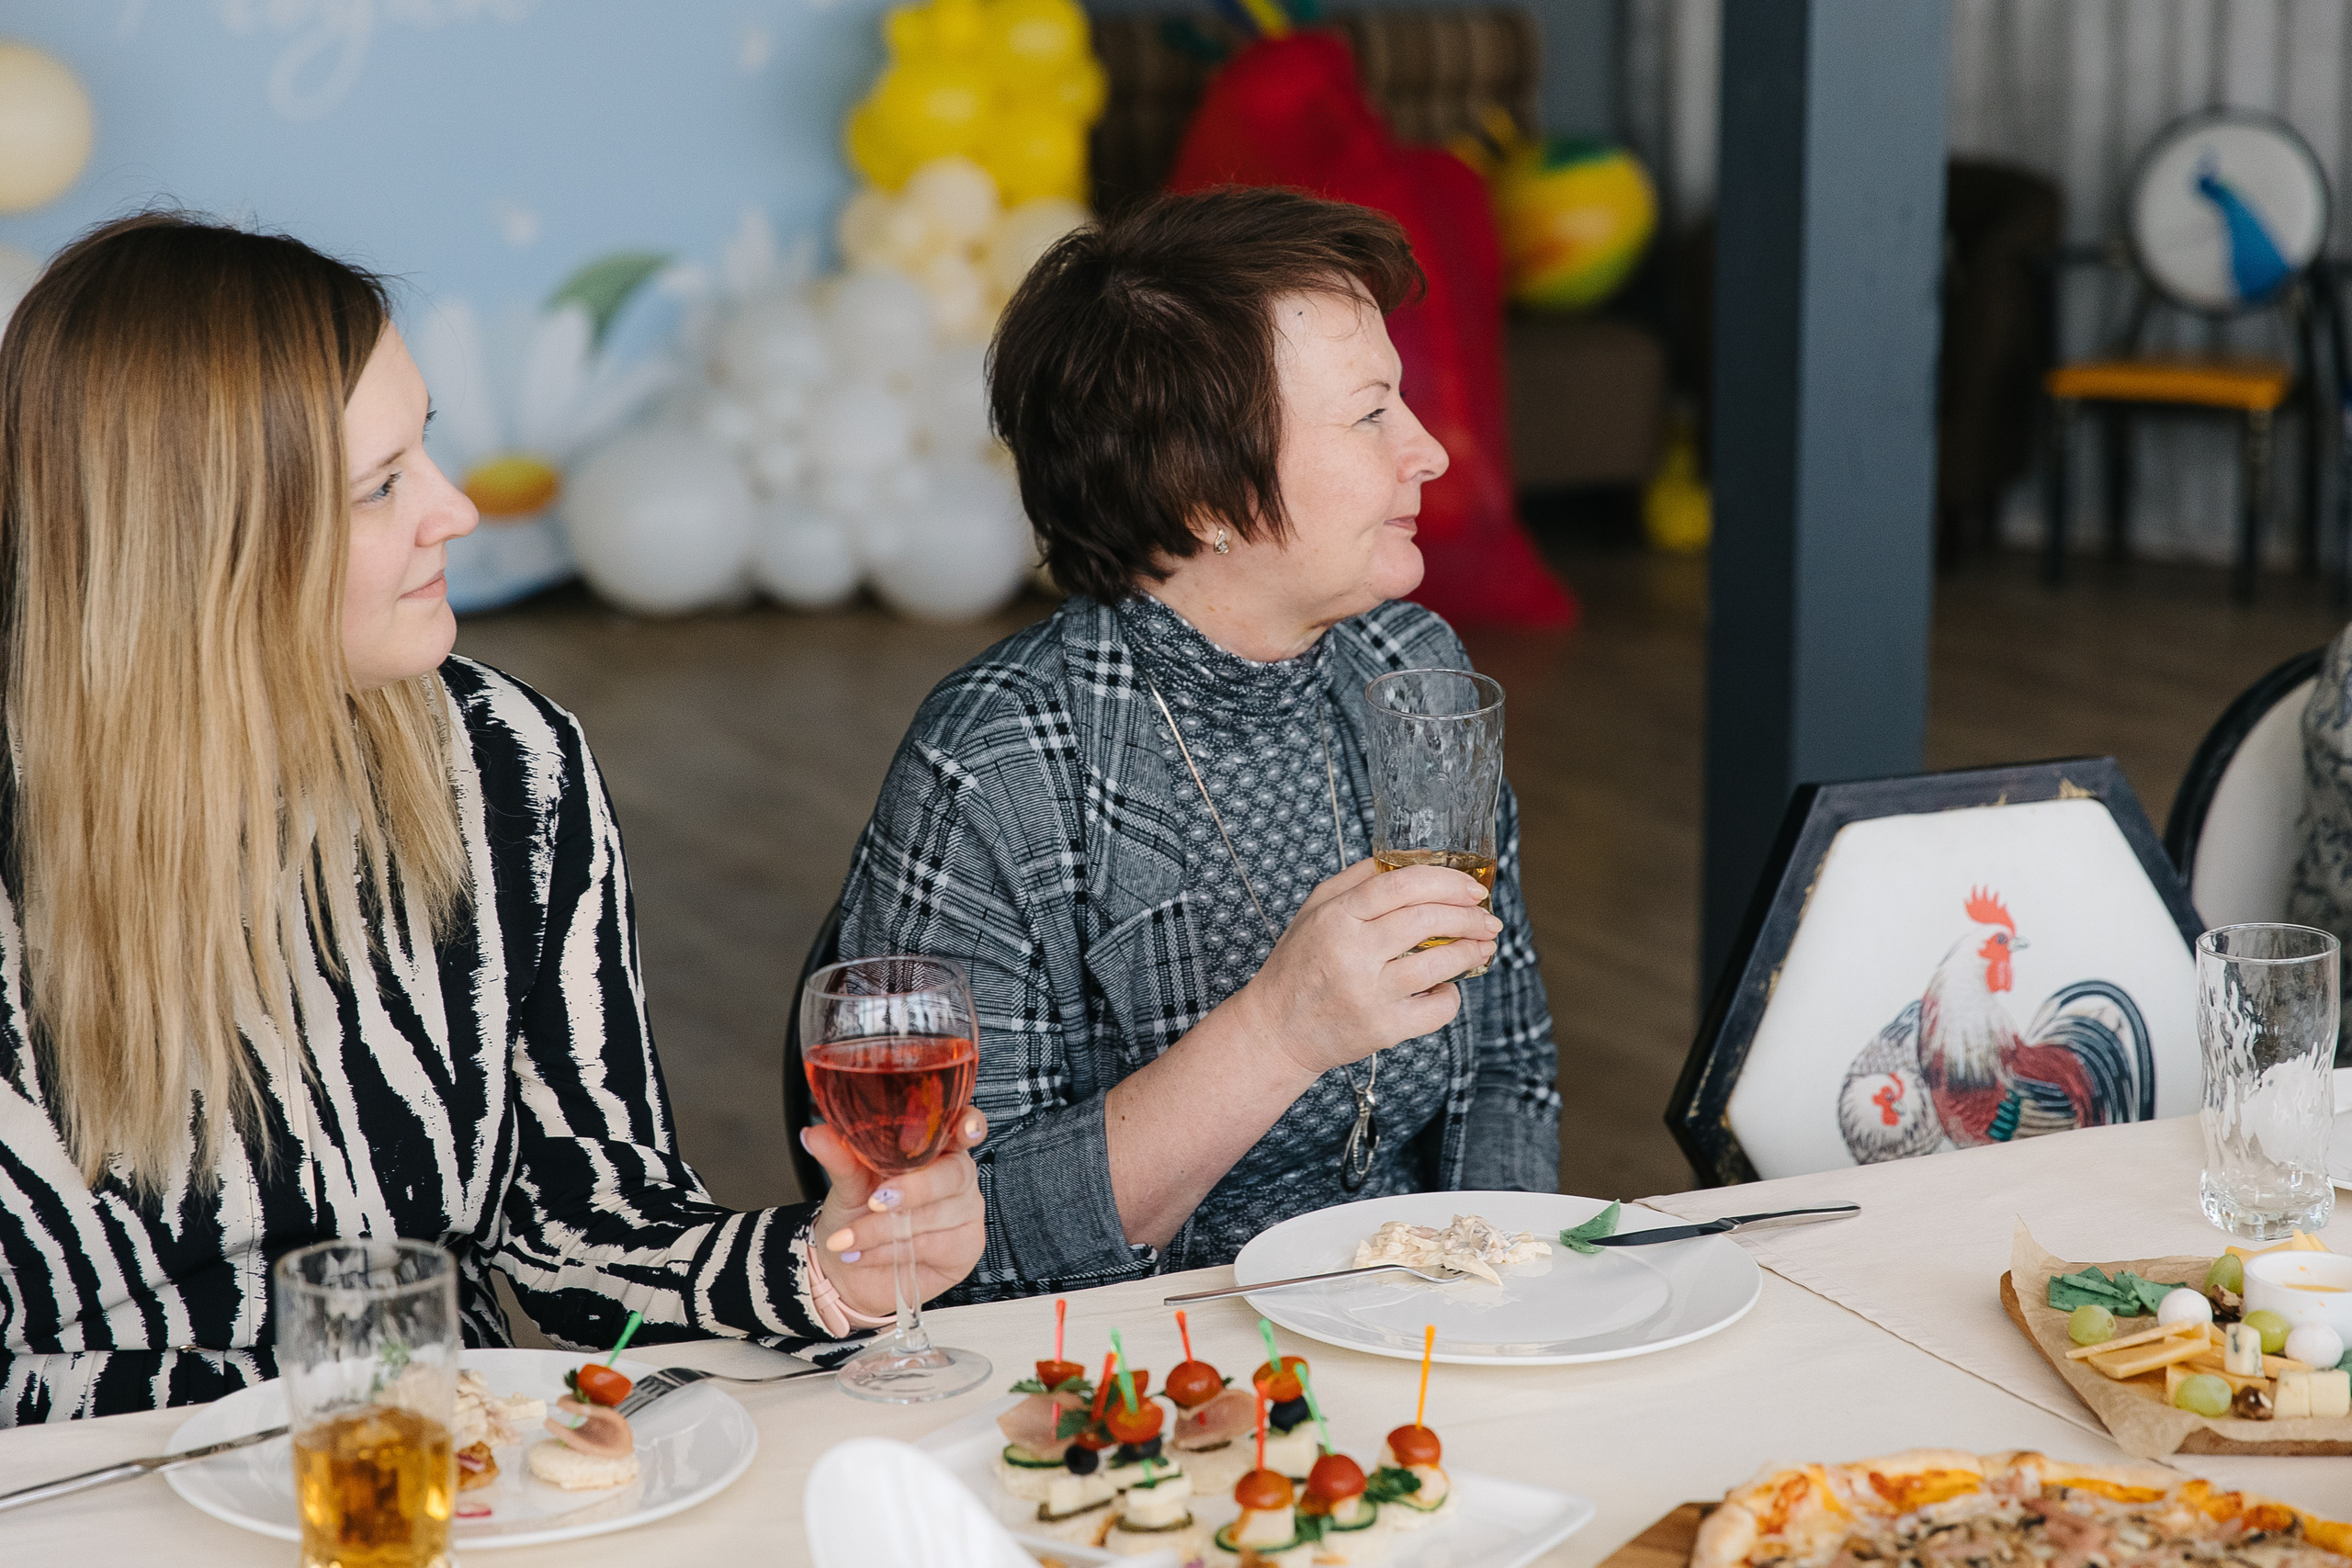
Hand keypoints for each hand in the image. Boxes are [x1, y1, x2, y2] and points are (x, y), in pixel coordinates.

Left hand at [807, 1109, 987, 1319]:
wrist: (848, 1267)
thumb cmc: (857, 1214)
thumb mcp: (848, 1182)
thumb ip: (841, 1157)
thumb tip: (816, 1134)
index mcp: (935, 1146)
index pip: (964, 1125)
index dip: (970, 1124)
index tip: (963, 1129)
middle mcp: (956, 1174)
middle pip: (954, 1173)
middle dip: (914, 1188)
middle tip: (876, 1200)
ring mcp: (965, 1210)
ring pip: (936, 1214)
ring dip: (885, 1228)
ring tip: (850, 1237)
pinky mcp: (965, 1246)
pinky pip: (933, 1245)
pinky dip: (892, 1251)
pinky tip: (867, 1253)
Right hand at [1235, 858, 1499, 1082]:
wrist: (1277, 1030)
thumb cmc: (1300, 965)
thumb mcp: (1315, 911)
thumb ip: (1357, 881)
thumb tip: (1411, 861)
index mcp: (1336, 917)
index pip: (1400, 885)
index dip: (1445, 882)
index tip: (1473, 888)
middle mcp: (1351, 953)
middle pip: (1425, 921)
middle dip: (1468, 916)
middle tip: (1488, 918)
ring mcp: (1368, 993)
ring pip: (1437, 965)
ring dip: (1471, 952)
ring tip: (1484, 947)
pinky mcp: (1382, 1029)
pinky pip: (1435, 1009)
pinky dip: (1451, 997)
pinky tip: (1446, 988)